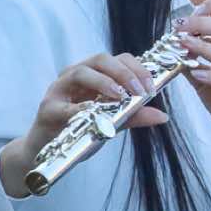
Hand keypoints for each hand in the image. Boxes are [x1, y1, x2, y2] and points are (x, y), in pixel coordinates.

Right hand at [0, 51, 165, 197]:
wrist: (49, 151)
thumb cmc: (80, 130)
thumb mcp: (112, 122)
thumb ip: (133, 115)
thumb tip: (162, 115)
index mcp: (94, 74)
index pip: (118, 59)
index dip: (137, 68)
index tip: (151, 86)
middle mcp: (76, 76)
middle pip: (100, 59)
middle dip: (123, 72)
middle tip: (139, 90)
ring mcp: (59, 89)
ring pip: (80, 72)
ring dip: (103, 82)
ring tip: (120, 96)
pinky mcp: (47, 109)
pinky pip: (64, 105)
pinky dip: (79, 108)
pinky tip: (93, 112)